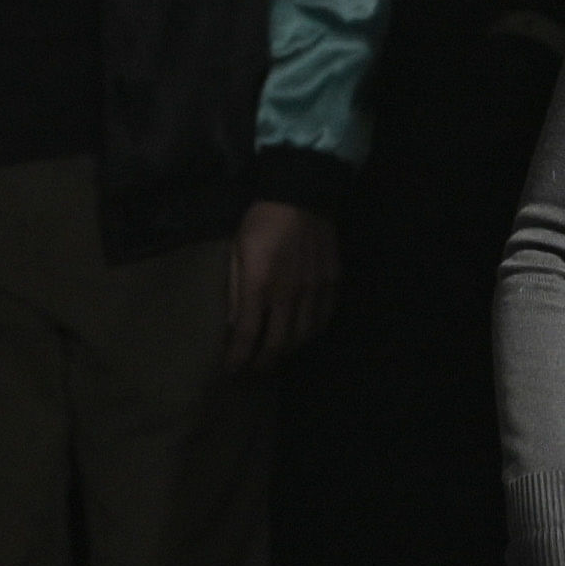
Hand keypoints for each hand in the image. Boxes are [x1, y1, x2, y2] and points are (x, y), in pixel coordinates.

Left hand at [226, 200, 343, 369]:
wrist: (302, 194)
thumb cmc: (261, 222)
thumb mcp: (237, 251)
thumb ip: (237, 289)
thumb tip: (233, 324)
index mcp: (260, 284)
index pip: (248, 335)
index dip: (239, 358)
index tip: (231, 371)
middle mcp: (289, 293)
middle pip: (278, 344)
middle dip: (263, 363)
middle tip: (253, 370)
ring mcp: (314, 289)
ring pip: (303, 336)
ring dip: (287, 351)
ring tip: (275, 354)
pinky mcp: (332, 282)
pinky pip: (323, 319)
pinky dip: (310, 333)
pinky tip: (301, 334)